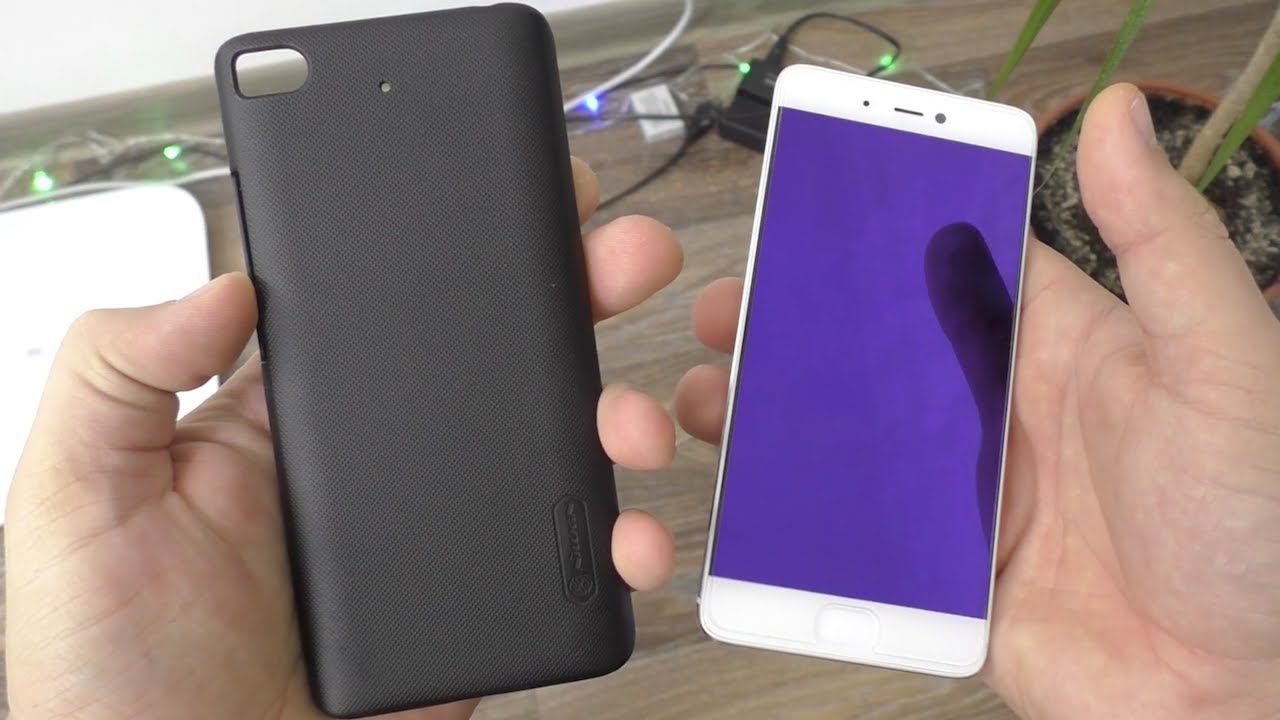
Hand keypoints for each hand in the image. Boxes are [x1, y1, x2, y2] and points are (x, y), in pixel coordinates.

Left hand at [5, 159, 680, 719]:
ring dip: (618, 414)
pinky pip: (567, 562)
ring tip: (632, 418)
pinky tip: (627, 533)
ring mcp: (440, 538)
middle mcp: (380, 467)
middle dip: (578, 295)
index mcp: (292, 421)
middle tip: (626, 259)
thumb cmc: (110, 670)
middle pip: (499, 359)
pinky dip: (620, 541)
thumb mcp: (74, 499)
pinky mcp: (480, 611)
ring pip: (553, 451)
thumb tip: (222, 284)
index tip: (526, 198)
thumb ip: (118, 372)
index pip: (393, 305)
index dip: (466, 244)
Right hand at [674, 84, 1279, 718]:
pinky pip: (857, 537)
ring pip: (852, 441)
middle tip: (734, 311)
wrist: (1238, 698)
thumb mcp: (1222, 366)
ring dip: (782, 418)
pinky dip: (798, 518)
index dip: (884, 232)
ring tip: (716, 401)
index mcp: (1062, 347)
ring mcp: (968, 498)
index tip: (809, 209)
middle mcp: (1003, 415)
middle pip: (880, 352)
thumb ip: (1163, 246)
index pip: (957, 263)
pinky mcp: (947, 575)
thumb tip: (1119, 119)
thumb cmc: (1263, 532)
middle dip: (799, 326)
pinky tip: (750, 499)